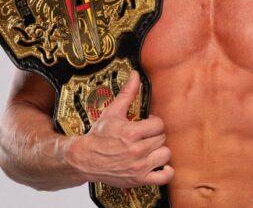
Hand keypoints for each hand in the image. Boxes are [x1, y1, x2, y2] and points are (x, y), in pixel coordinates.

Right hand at [64, 71, 173, 187]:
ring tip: (150, 148)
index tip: (147, 124)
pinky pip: (164, 177)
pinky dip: (166, 171)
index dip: (154, 122)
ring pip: (165, 154)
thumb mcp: (113, 111)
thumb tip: (136, 74)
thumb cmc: (99, 135)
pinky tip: (159, 163)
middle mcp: (137, 150)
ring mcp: (139, 167)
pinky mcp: (139, 179)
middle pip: (162, 138)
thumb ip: (127, 92)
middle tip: (146, 136)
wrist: (85, 159)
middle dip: (155, 135)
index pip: (159, 124)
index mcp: (132, 132)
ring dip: (159, 150)